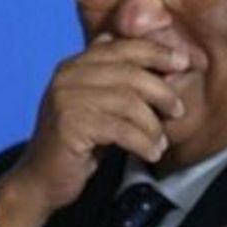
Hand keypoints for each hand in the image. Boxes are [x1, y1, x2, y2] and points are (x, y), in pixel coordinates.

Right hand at [0, 35, 188, 226]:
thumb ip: (121, 81)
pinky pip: (122, 130)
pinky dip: (143, 142)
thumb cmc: (81, 142)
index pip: (123, 47)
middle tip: (177, 111)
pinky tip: (151, 154)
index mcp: (75, 64)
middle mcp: (67, 75)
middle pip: (131, 74)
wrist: (42, 180)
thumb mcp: (102, 105)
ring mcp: (66, 98)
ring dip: (153, 126)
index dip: (157, 52)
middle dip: (162, 92)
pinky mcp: (70, 125)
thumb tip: (163, 55)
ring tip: (161, 142)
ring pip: (130, 103)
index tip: (184, 62)